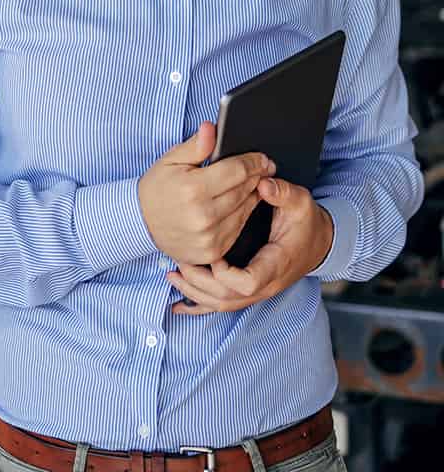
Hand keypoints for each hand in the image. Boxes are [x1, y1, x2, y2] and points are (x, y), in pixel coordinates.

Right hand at [137, 122, 273, 265]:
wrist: (141, 222)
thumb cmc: (157, 188)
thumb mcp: (170, 160)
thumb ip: (195, 145)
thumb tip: (211, 128)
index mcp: (192, 188)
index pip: (237, 171)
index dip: (254, 162)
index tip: (262, 158)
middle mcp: (203, 215)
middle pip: (244, 190)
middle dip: (255, 176)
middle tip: (262, 168)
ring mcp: (209, 236)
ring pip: (246, 209)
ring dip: (252, 194)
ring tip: (250, 183)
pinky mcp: (213, 251)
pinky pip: (239, 228)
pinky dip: (243, 213)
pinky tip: (239, 203)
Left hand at [168, 177, 334, 314]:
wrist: (318, 241)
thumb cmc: (306, 221)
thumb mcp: (300, 202)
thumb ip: (283, 193)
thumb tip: (263, 184)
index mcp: (275, 263)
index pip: (248, 283)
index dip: (226, 273)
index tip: (214, 255)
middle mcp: (265, 284)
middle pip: (228, 298)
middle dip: (200, 282)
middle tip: (179, 261)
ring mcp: (257, 290)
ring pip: (222, 305)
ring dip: (195, 293)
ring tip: (172, 275)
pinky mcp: (249, 290)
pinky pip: (222, 306)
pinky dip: (199, 306)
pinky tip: (178, 306)